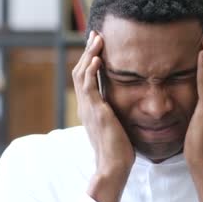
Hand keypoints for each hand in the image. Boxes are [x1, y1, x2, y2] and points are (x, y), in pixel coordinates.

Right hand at [72, 31, 134, 201]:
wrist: (112, 167)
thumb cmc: (118, 151)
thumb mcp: (115, 127)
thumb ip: (114, 114)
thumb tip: (122, 108)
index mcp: (89, 109)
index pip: (85, 78)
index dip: (89, 60)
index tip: (97, 46)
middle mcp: (85, 106)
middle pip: (80, 71)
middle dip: (88, 51)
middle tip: (95, 35)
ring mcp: (88, 108)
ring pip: (82, 74)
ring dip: (89, 54)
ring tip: (97, 39)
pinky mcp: (95, 111)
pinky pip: (89, 85)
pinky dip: (91, 70)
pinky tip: (98, 57)